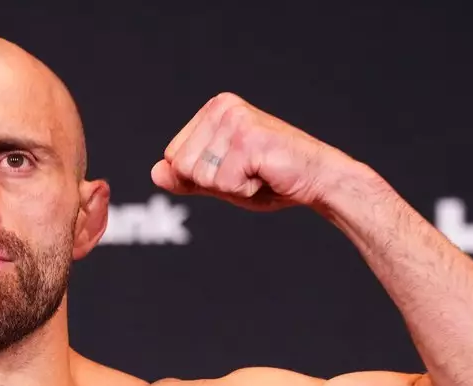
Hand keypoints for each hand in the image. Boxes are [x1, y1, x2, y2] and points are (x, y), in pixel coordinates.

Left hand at [150, 94, 348, 211]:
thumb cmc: (269, 178)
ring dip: (230, 187)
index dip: (201, 177)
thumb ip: (186, 177)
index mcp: (213, 110)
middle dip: (214, 183)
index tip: (234, 168)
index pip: (173, 157)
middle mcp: (222, 107)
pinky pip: (224, 183)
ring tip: (256, 172)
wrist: (316, 179)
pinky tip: (265, 174)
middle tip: (247, 172)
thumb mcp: (219, 180)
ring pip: (201, 176)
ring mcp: (235, 120)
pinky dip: (245, 190)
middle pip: (182, 166)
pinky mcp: (247, 138)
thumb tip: (155, 172)